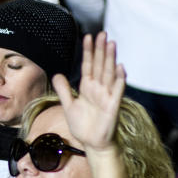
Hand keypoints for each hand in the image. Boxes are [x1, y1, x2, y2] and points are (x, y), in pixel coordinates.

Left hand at [53, 32, 125, 153]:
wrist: (93, 144)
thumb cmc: (83, 126)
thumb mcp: (69, 106)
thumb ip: (64, 90)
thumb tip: (57, 74)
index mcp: (87, 87)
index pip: (88, 65)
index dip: (88, 51)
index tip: (88, 37)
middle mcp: (98, 89)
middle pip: (100, 65)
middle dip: (101, 49)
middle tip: (102, 34)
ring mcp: (106, 96)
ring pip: (108, 73)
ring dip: (111, 59)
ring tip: (111, 44)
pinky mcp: (112, 106)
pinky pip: (116, 91)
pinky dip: (118, 80)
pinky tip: (120, 68)